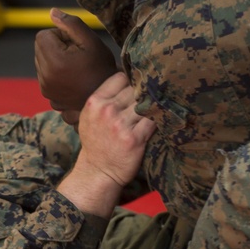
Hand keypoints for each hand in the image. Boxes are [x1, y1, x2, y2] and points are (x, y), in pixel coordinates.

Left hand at [35, 8, 119, 125]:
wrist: (109, 97)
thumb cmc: (102, 68)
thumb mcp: (91, 41)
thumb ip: (71, 24)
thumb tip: (52, 12)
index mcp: (54, 61)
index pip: (42, 35)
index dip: (59, 35)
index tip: (75, 44)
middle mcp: (45, 77)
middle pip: (40, 48)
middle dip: (55, 47)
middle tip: (76, 55)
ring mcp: (45, 89)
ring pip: (41, 61)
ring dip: (54, 60)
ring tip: (75, 67)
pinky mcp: (48, 96)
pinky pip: (44, 76)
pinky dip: (54, 74)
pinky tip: (71, 78)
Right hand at [61, 73, 156, 215]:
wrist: (98, 171)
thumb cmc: (96, 141)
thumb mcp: (89, 115)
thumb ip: (104, 98)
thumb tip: (127, 79)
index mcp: (95, 102)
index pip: (120, 77)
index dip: (131, 81)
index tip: (137, 87)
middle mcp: (107, 111)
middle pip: (135, 89)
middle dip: (143, 93)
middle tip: (150, 97)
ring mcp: (121, 125)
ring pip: (146, 103)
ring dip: (152, 105)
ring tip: (157, 107)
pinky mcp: (134, 139)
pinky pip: (152, 121)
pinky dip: (158, 119)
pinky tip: (160, 120)